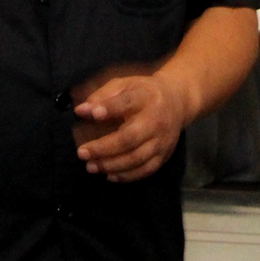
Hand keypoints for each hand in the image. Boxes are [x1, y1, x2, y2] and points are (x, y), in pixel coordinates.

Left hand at [72, 69, 190, 182]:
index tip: (93, 114)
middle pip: (130, 138)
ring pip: (136, 158)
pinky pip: (146, 170)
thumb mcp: (125, 84)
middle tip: (82, 153)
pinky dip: (127, 176)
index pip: (128, 102)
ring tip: (91, 166)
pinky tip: (110, 175)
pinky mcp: (165, 154)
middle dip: (104, 148)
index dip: (110, 108)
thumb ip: (103, 95)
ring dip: (111, 165)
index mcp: (146, 97)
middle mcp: (156, 120)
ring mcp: (162, 140)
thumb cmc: (143, 92)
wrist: (178, 101)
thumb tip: (81, 111)